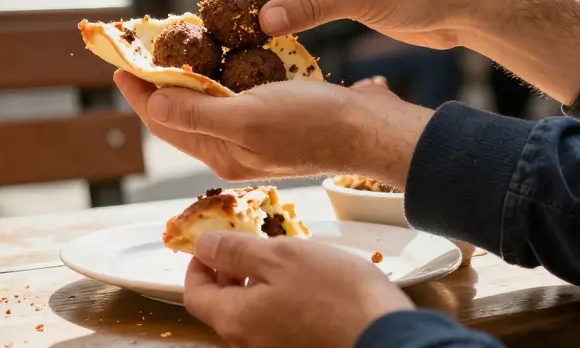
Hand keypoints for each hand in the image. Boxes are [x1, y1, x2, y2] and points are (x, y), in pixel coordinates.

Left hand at [114, 71, 431, 186]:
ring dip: (187, 76)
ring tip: (173, 47)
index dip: (139, 94)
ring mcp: (252, 133)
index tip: (118, 65)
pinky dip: (219, 74)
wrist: (367, 129)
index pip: (164, 122)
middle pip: (180, 113)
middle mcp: (231, 146)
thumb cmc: (312, 123)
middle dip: (158, 83)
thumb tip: (151, 104)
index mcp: (220, 152)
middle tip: (142, 50)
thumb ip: (197, 114)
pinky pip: (233, 95)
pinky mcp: (273, 117)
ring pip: (205, 103)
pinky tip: (220, 53)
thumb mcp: (247, 118)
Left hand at [185, 232, 412, 347]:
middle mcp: (248, 341)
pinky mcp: (297, 347)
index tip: (211, 242)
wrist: (385, 332)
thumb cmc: (334, 294)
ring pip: (249, 312)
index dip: (197, 264)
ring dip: (254, 283)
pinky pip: (274, 322)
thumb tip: (203, 246)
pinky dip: (275, 298)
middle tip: (247, 242)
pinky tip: (300, 280)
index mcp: (236, 319)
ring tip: (279, 256)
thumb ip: (236, 252)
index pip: (194, 293)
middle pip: (221, 305)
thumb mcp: (280, 257)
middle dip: (228, 271)